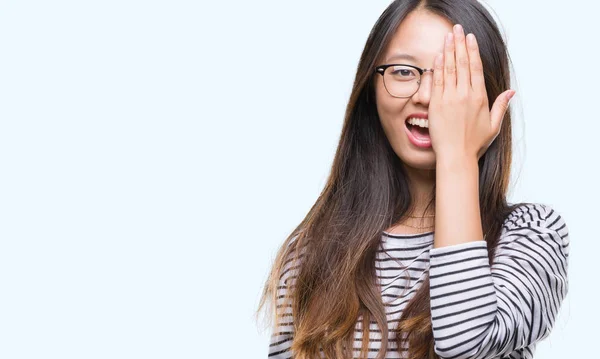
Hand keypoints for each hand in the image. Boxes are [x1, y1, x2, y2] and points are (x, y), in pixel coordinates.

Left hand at [428, 24, 514, 161]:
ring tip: (447, 36)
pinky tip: (439, 55)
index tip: (469, 38)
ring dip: (448, 50)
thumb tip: (511, 92)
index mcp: (479, 98)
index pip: (476, 68)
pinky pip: (437, 82)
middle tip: (457, 29)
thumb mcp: (493, 125)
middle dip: (459, 44)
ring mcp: (449, 99)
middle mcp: (464, 95)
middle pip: (462, 63)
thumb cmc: (474, 144)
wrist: (456, 157)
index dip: (472, 50)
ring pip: (449, 69)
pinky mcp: (436, 105)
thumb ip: (501, 106)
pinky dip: (438, 67)